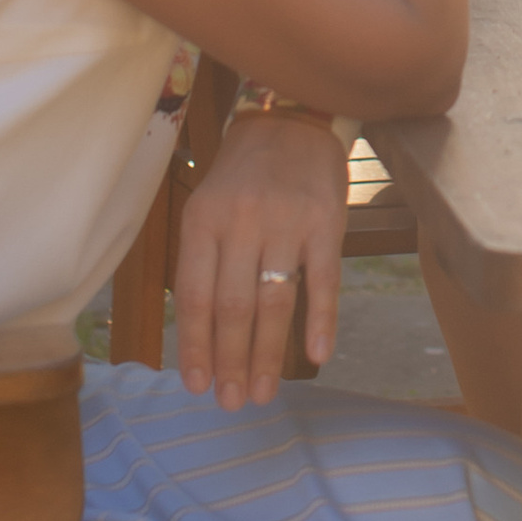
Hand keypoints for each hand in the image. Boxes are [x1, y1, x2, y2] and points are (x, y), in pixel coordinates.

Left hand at [171, 106, 347, 407]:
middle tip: (234, 401)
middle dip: (231, 362)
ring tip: (264, 392)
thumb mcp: (209, 207)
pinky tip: (317, 355)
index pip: (195, 297)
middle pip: (233, 307)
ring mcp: (286, 222)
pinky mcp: (327, 222)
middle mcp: (241, 222)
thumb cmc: (244, 176)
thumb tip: (200, 338)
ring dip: (268, 354)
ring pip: (274, 301)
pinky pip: (324, 280)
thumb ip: (204, 263)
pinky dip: (321, 321)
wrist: (292, 119)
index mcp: (203, 221)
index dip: (196, 347)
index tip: (199, 386)